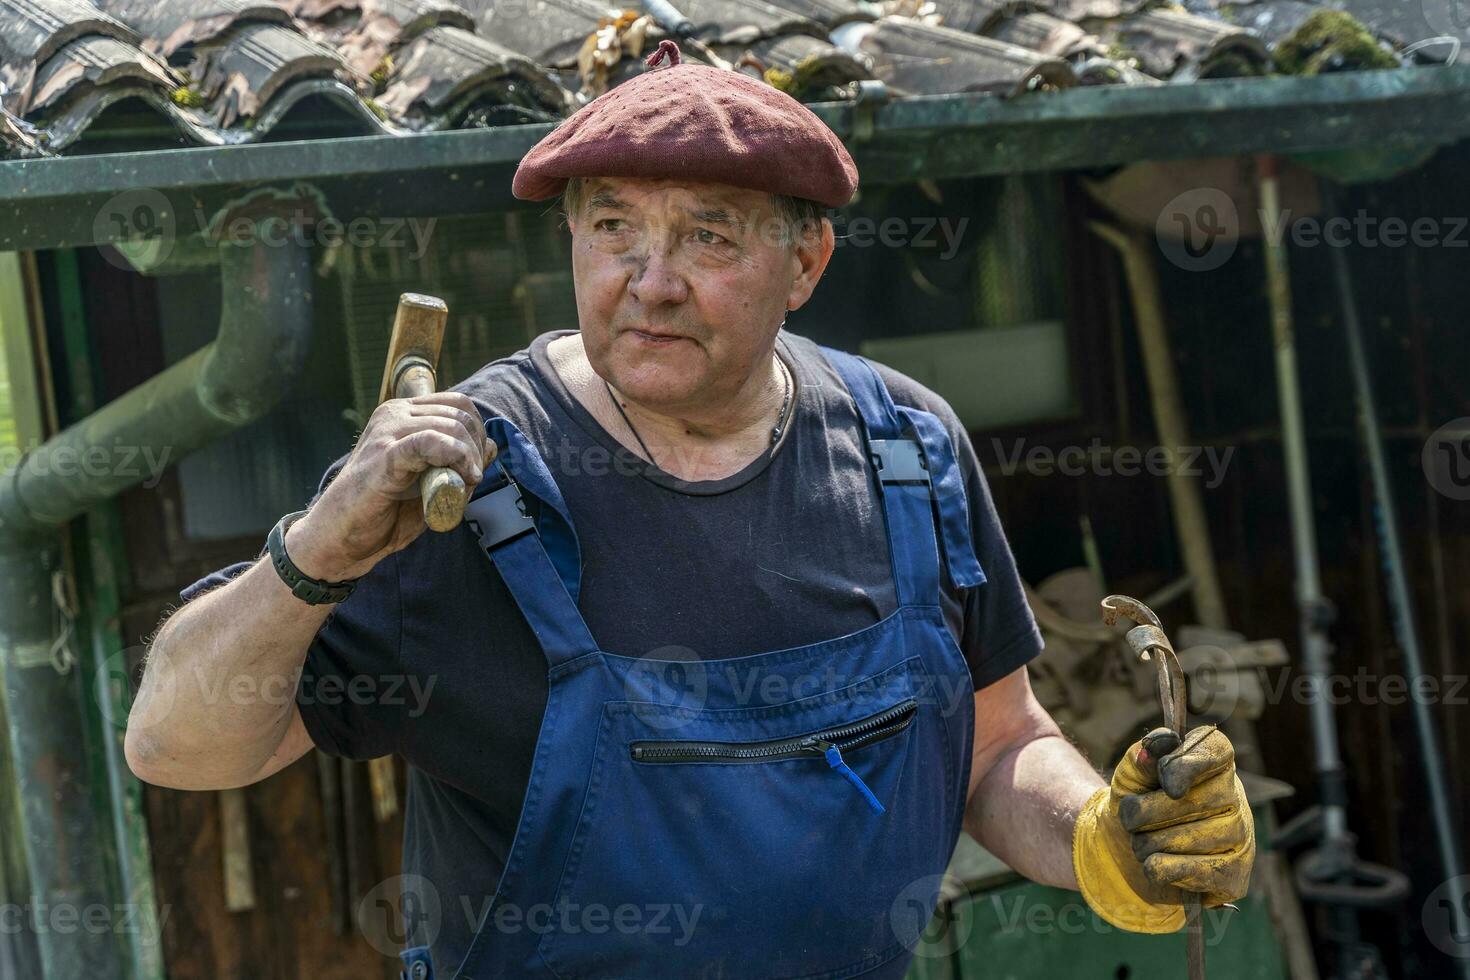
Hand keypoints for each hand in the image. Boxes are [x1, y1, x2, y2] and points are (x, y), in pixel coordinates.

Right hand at [285, 392, 491, 580]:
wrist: (341, 539)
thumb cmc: (384, 513)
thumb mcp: (432, 484)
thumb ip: (459, 463)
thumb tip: (490, 445)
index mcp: (402, 415)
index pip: (457, 404)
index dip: (477, 432)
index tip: (477, 465)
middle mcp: (393, 414)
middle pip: (459, 413)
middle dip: (476, 447)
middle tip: (473, 478)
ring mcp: (387, 431)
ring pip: (451, 426)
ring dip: (469, 458)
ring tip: (466, 484)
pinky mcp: (385, 454)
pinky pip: (432, 441)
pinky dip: (456, 457)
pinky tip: (464, 477)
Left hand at [1072, 725, 1254, 932]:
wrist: (1130, 855)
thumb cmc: (1136, 804)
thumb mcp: (1130, 777)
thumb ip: (1141, 757)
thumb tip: (1162, 742)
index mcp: (1213, 764)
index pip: (1216, 749)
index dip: (1187, 763)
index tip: (1164, 782)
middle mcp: (1235, 797)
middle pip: (1189, 801)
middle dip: (1143, 814)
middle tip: (1131, 819)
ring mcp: (1240, 838)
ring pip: (1183, 839)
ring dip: (1145, 844)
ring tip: (1144, 843)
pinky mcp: (1234, 875)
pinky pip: (1188, 870)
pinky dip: (1158, 869)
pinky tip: (1157, 864)